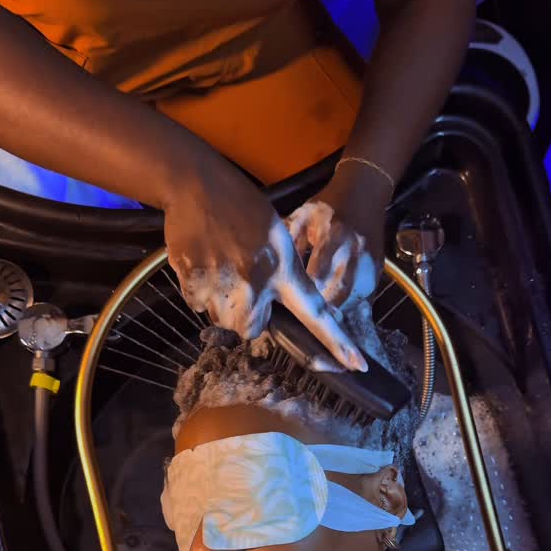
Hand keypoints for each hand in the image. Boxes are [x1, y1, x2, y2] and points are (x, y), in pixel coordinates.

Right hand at [162, 151, 366, 370]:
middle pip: (252, 331)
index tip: (357, 366)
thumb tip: (273, 309)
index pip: (315, 313)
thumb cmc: (241, 207)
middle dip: (248, 316)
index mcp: (283, 268)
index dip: (336, 342)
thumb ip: (281, 274)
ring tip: (223, 268)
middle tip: (243, 284)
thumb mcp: (276, 235)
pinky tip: (205, 264)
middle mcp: (256, 283)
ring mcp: (222, 286)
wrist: (196, 185)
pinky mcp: (193, 284)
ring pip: (224, 321)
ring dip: (223, 304)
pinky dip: (201, 292)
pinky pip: (198, 306)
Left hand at [285, 160, 389, 307]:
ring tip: (321, 318)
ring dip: (337, 311)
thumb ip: (291, 241)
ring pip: (353, 298)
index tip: (292, 304)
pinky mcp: (378, 269)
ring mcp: (369, 262)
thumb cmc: (328, 206)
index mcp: (332, 235)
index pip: (318, 273)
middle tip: (306, 319)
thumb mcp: (304, 215)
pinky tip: (338, 311)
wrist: (364, 192)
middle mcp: (354, 251)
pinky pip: (366, 296)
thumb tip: (275, 270)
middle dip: (322, 309)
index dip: (306, 293)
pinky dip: (351, 306)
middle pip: (338, 292)